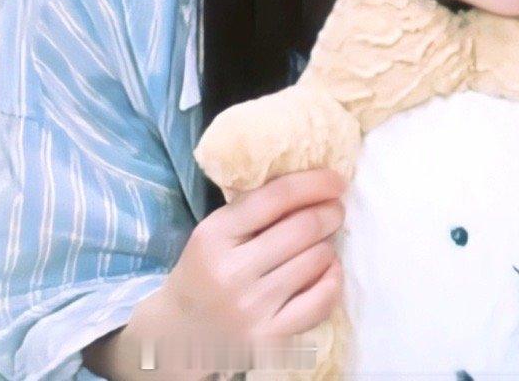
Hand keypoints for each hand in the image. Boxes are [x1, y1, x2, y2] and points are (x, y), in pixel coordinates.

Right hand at [92, 169, 344, 376]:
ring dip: (328, 245)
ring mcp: (252, 308)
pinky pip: (319, 302)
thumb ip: (252, 209)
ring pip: (314, 261)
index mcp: (215, 235)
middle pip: (302, 228)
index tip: (336, 179)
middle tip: (336, 208)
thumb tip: (308, 184)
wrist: (182, 331)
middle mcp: (232, 272)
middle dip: (329, 212)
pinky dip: (332, 280)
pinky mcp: (269, 338)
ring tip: (323, 241)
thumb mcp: (213, 231)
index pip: (275, 197)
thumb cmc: (204, 269)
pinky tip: (330, 269)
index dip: (313, 183)